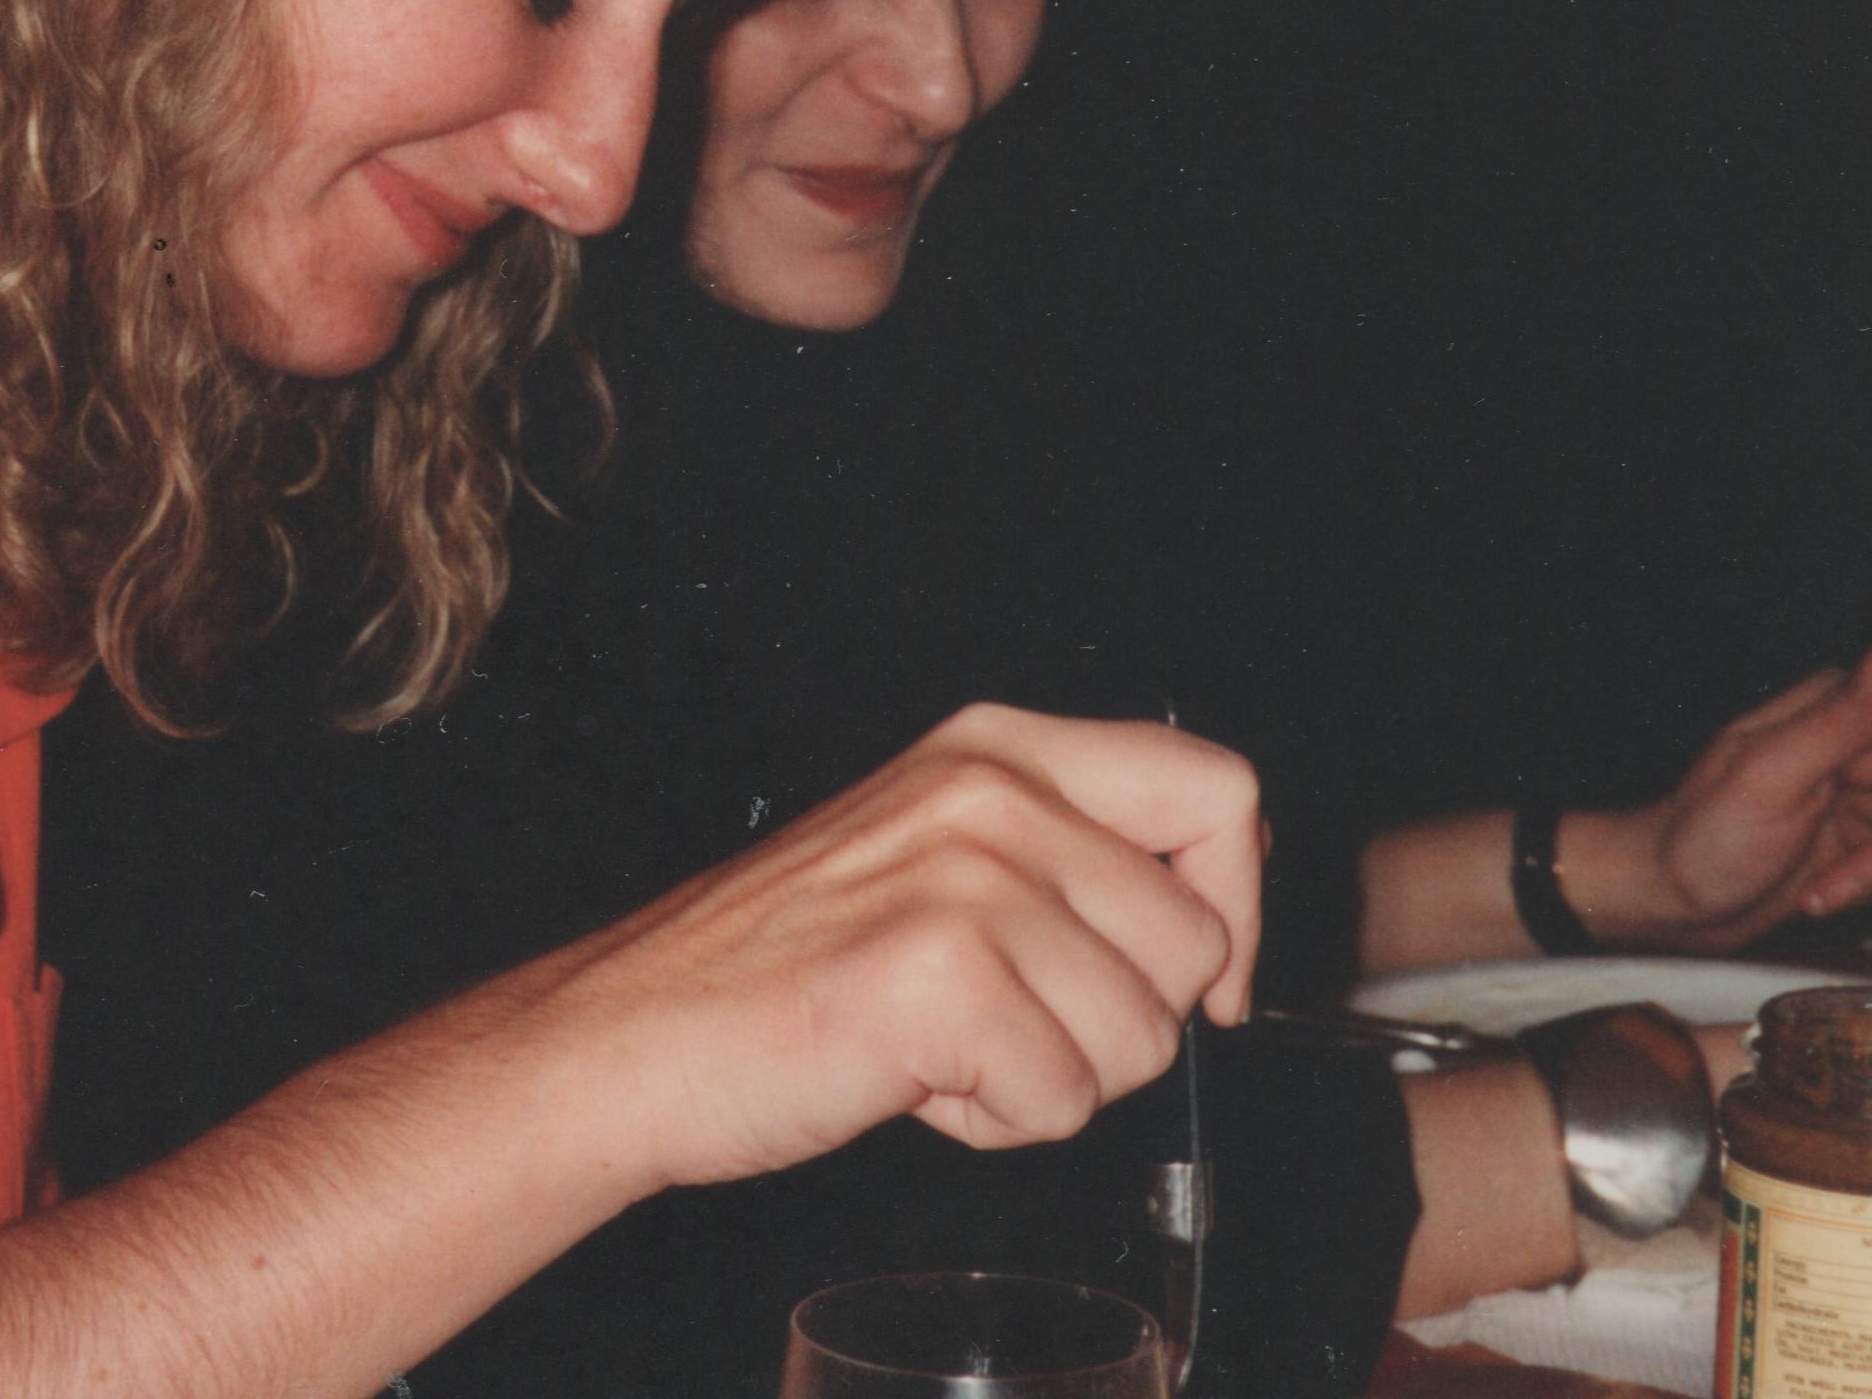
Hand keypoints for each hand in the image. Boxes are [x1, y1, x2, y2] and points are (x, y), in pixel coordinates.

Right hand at [530, 704, 1264, 1190]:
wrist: (636, 1033)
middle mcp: (992, 792)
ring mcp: (967, 878)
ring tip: (943, 1046)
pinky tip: (911, 1078)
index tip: (1206, 978)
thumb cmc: (777, 963)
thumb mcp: (934, 850)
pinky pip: (1063, 1100)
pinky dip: (994, 1123)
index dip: (1236, 905)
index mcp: (999, 747)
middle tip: (1004, 1024)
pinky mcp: (940, 976)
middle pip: (1195, 942)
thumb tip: (1213, 911)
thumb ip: (1064, 851)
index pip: (1220, 791)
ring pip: (1139, 1037)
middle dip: (1120, 1022)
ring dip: (1051, 1078)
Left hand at [1566, 651, 1871, 950]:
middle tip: (1846, 881)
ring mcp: (1853, 795)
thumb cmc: (1698, 840)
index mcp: (1829, 712)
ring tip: (1820, 890)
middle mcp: (1849, 746)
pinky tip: (1822, 894)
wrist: (1668, 900)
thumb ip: (1835, 721)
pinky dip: (1868, 889)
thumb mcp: (1768, 777)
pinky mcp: (1853, 840)